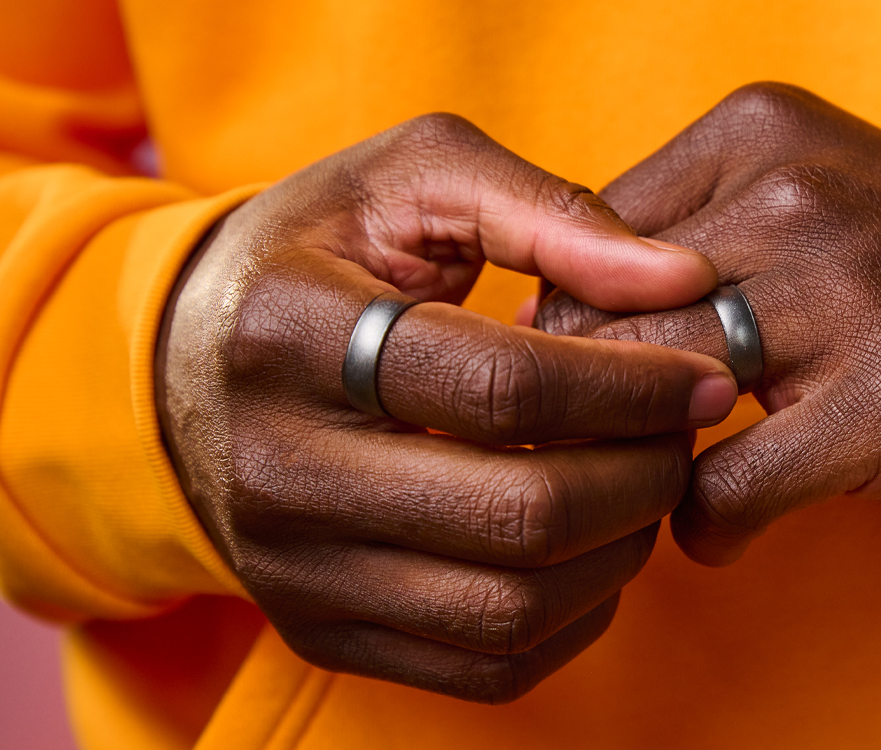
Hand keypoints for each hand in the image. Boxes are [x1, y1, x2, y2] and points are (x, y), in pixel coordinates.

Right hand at [155, 114, 737, 701]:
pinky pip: (487, 667)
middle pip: (518, 515)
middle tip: (682, 435)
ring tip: (643, 483)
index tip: (706, 376)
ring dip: (620, 553)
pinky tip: (591, 547)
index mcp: (293, 331)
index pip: (501, 389)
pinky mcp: (317, 632)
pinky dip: (574, 618)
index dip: (632, 389)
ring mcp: (293, 568)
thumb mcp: (413, 178)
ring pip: (512, 607)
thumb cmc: (320, 251)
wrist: (174, 360)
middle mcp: (278, 467)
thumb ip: (550, 212)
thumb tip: (685, 281)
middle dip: (643, 478)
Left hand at [536, 83, 880, 565]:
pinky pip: (726, 487)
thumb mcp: (826, 186)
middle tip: (607, 455)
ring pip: (652, 398)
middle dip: (592, 402)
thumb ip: (701, 224)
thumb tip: (558, 314)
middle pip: (602, 316)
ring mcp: (846, 300)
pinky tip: (725, 530)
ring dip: (641, 466)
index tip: (592, 382)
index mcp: (763, 133)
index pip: (588, 238)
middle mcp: (794, 199)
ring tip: (663, 489)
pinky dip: (705, 527)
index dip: (574, 325)